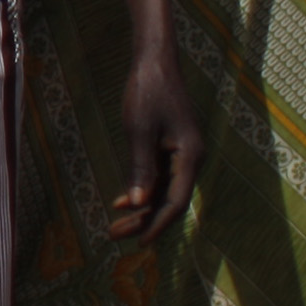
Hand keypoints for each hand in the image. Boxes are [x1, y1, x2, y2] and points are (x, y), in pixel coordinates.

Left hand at [110, 47, 203, 239]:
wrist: (155, 61)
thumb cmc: (147, 92)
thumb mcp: (140, 131)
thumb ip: (140, 168)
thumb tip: (138, 203)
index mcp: (191, 156)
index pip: (176, 201)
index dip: (158, 224)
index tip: (140, 243)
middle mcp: (191, 159)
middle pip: (169, 200)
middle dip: (143, 220)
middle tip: (115, 236)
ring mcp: (182, 153)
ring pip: (162, 190)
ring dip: (140, 208)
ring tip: (115, 225)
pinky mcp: (171, 146)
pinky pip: (158, 176)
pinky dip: (141, 189)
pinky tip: (121, 202)